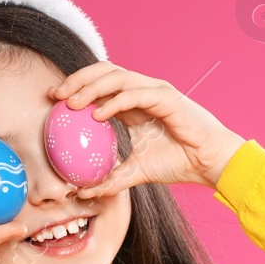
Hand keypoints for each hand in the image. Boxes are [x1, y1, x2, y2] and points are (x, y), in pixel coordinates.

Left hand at [51, 62, 246, 199]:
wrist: (210, 164)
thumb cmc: (179, 163)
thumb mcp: (137, 172)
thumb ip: (111, 178)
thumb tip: (83, 192)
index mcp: (134, 103)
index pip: (101, 84)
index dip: (76, 87)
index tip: (53, 101)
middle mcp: (143, 91)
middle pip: (104, 71)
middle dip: (77, 79)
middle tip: (55, 96)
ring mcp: (156, 91)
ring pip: (117, 76)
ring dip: (91, 86)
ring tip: (71, 102)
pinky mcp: (167, 98)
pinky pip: (134, 94)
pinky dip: (113, 101)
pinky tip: (97, 115)